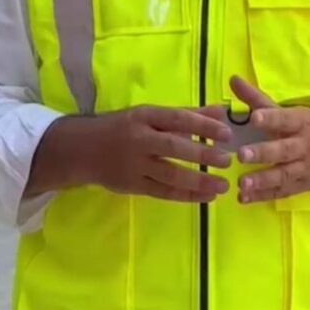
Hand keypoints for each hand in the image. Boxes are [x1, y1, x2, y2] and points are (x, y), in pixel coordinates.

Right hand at [29, 106, 232, 202]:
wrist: (82, 149)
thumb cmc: (123, 127)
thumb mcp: (150, 114)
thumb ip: (186, 114)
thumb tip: (221, 113)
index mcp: (144, 116)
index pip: (177, 119)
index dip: (203, 125)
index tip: (228, 133)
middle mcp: (139, 139)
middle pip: (174, 147)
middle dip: (203, 154)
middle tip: (228, 160)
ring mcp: (134, 164)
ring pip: (170, 174)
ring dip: (198, 181)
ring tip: (222, 186)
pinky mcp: (132, 186)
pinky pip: (163, 192)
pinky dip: (186, 195)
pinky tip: (206, 197)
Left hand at [230, 77, 309, 203]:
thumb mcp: (289, 110)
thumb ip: (257, 99)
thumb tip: (233, 79)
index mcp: (300, 122)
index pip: (285, 119)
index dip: (271, 119)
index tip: (254, 117)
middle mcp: (303, 146)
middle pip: (284, 150)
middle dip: (263, 153)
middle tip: (242, 155)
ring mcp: (304, 168)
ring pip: (284, 175)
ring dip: (262, 180)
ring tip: (242, 183)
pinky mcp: (302, 186)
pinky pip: (282, 192)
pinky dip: (263, 196)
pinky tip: (244, 198)